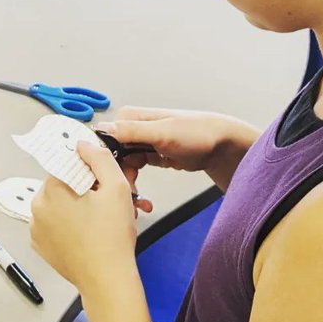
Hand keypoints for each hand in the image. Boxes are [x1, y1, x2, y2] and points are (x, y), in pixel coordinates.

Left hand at [30, 141, 137, 293]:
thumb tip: (84, 145)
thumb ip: (99, 158)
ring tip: (98, 220)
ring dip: (75, 206)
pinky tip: (86, 233)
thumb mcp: (116, 187)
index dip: (88, 171)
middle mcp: (37, 207)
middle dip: (83, 189)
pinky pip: (52, 224)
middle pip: (61, 184)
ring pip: (57, 204)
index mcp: (52, 189)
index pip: (67, 164)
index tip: (101, 181)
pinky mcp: (40, 244)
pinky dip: (67, 224)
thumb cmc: (112, 238)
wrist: (106, 279)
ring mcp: (36, 228)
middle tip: (105, 203)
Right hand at [95, 106, 259, 190]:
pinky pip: (134, 173)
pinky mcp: (148, 156)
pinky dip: (135, 186)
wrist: (221, 145)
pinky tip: (141, 200)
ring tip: (136, 203)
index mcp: (129, 118)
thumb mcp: (163, 132)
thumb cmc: (198, 132)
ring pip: (121, 167)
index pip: (102, 140)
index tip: (104, 181)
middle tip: (125, 198)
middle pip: (109, 157)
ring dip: (126, 186)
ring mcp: (140, 143)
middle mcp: (131, 129)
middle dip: (115, 178)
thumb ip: (132, 131)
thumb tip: (103, 129)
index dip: (100, 162)